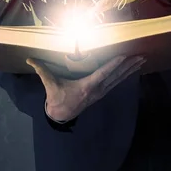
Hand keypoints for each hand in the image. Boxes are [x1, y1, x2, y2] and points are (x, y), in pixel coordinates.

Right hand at [26, 55, 145, 121]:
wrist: (61, 114)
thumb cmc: (56, 97)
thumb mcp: (49, 83)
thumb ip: (41, 70)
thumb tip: (29, 58)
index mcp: (86, 86)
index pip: (102, 74)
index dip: (113, 65)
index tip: (124, 56)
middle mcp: (97, 90)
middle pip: (116, 76)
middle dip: (129, 66)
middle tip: (141, 56)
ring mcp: (100, 92)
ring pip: (118, 80)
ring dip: (130, 70)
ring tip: (142, 60)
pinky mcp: (101, 93)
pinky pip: (116, 82)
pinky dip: (124, 75)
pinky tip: (132, 69)